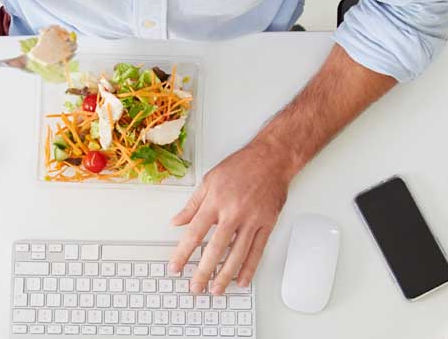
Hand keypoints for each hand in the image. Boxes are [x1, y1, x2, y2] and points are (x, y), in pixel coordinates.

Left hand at [168, 139, 291, 294]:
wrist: (271, 159)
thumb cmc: (241, 166)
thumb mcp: (209, 180)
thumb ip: (192, 204)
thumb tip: (176, 221)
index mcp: (215, 202)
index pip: (194, 233)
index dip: (183, 253)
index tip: (175, 267)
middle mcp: (233, 212)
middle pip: (216, 249)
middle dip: (203, 272)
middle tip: (196, 287)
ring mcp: (252, 220)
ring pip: (237, 254)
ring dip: (225, 275)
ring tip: (216, 289)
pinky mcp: (267, 224)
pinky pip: (257, 250)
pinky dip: (249, 267)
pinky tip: (241, 279)